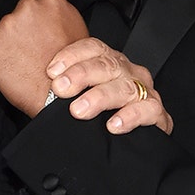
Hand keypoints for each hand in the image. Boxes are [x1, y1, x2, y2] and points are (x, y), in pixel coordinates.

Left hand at [0, 0, 88, 117]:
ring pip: (0, 33)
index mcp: (51, 1)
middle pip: (16, 16)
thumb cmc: (70, 71)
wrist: (58, 98)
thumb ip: (56, 19)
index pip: (33, 6)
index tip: (35, 36)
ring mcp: (8, 24)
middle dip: (19, 33)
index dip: (33, 25)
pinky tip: (10, 70)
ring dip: (6, 46)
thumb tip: (44, 18)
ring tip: (22, 63)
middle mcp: (28, 8)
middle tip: (29, 53)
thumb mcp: (74, 33)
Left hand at [47, 39, 173, 134]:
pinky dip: (131, 116)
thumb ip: (63, 88)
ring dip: (100, 97)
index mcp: (108, 60)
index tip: (51, 71)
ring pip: (125, 87)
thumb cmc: (96, 112)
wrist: (128, 147)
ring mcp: (144, 90)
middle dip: (81, 75)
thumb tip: (36, 86)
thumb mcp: (76, 95)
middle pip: (106, 65)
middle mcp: (127, 71)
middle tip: (60, 89)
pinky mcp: (157, 114)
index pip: (92, 47)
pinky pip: (149, 110)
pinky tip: (113, 125)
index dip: (71, 56)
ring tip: (78, 110)